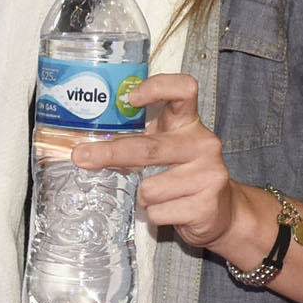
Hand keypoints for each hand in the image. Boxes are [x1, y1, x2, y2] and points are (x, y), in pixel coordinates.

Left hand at [70, 73, 269, 267]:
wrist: (221, 211)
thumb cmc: (181, 175)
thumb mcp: (164, 149)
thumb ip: (137, 140)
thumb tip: (84, 147)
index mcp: (189, 124)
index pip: (184, 89)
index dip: (157, 87)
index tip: (129, 98)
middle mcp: (203, 144)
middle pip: (149, 148)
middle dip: (111, 153)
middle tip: (81, 156)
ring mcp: (209, 174)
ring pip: (150, 188)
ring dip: (142, 197)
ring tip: (159, 196)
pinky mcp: (207, 205)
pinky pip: (158, 212)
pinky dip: (155, 215)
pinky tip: (171, 210)